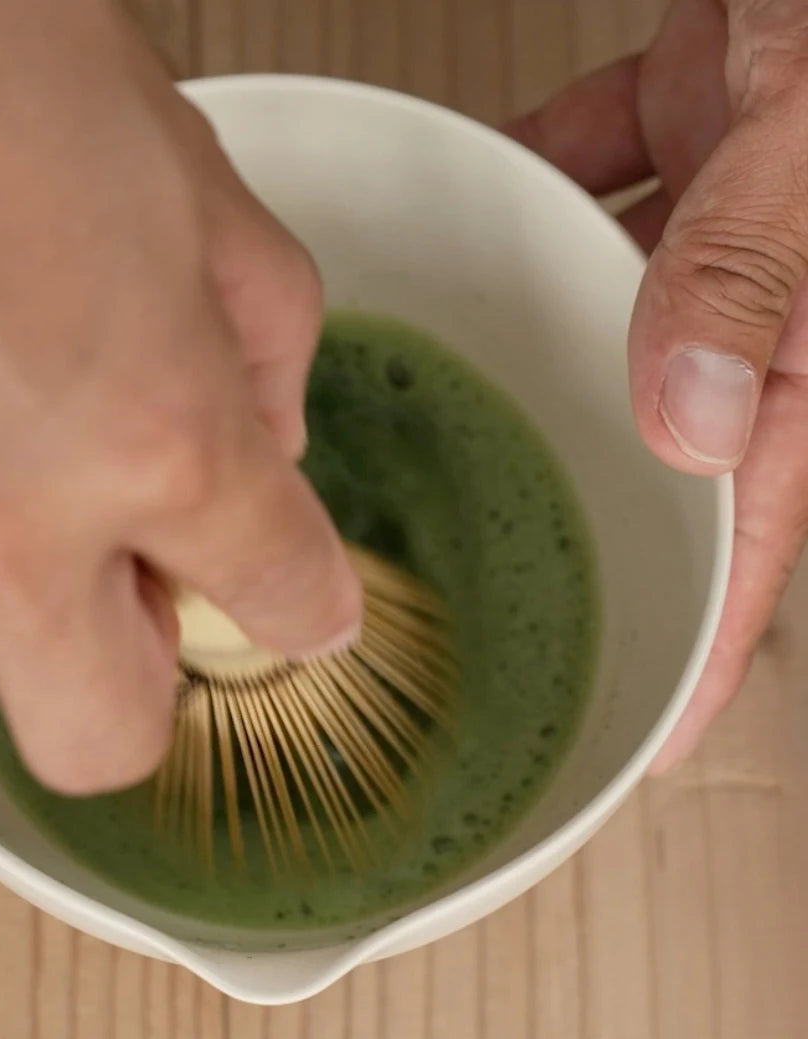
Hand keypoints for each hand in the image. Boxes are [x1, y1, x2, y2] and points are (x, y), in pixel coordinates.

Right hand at [0, 0, 360, 792]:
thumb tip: (263, 461)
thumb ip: (270, 376)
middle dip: (149, 682)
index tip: (299, 600)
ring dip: (33, 593)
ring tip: (31, 461)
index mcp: (154, 442)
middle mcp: (1, 516)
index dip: (306, 609)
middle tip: (156, 578)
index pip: (278, 606)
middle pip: (98, 743)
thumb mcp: (221, 222)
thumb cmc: (23, 79)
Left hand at [506, 0, 807, 770]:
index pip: (758, 532)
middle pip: (665, 443)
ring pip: (615, 319)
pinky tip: (468, 235)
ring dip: (541, 351)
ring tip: (444, 416)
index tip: (645, 727)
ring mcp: (725, 219)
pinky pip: (587, 194)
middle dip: (594, 507)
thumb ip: (759, 272)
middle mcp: (769, 297)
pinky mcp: (690, 137)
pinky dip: (533, 208)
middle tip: (499, 585)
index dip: (708, 643)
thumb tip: (693, 419)